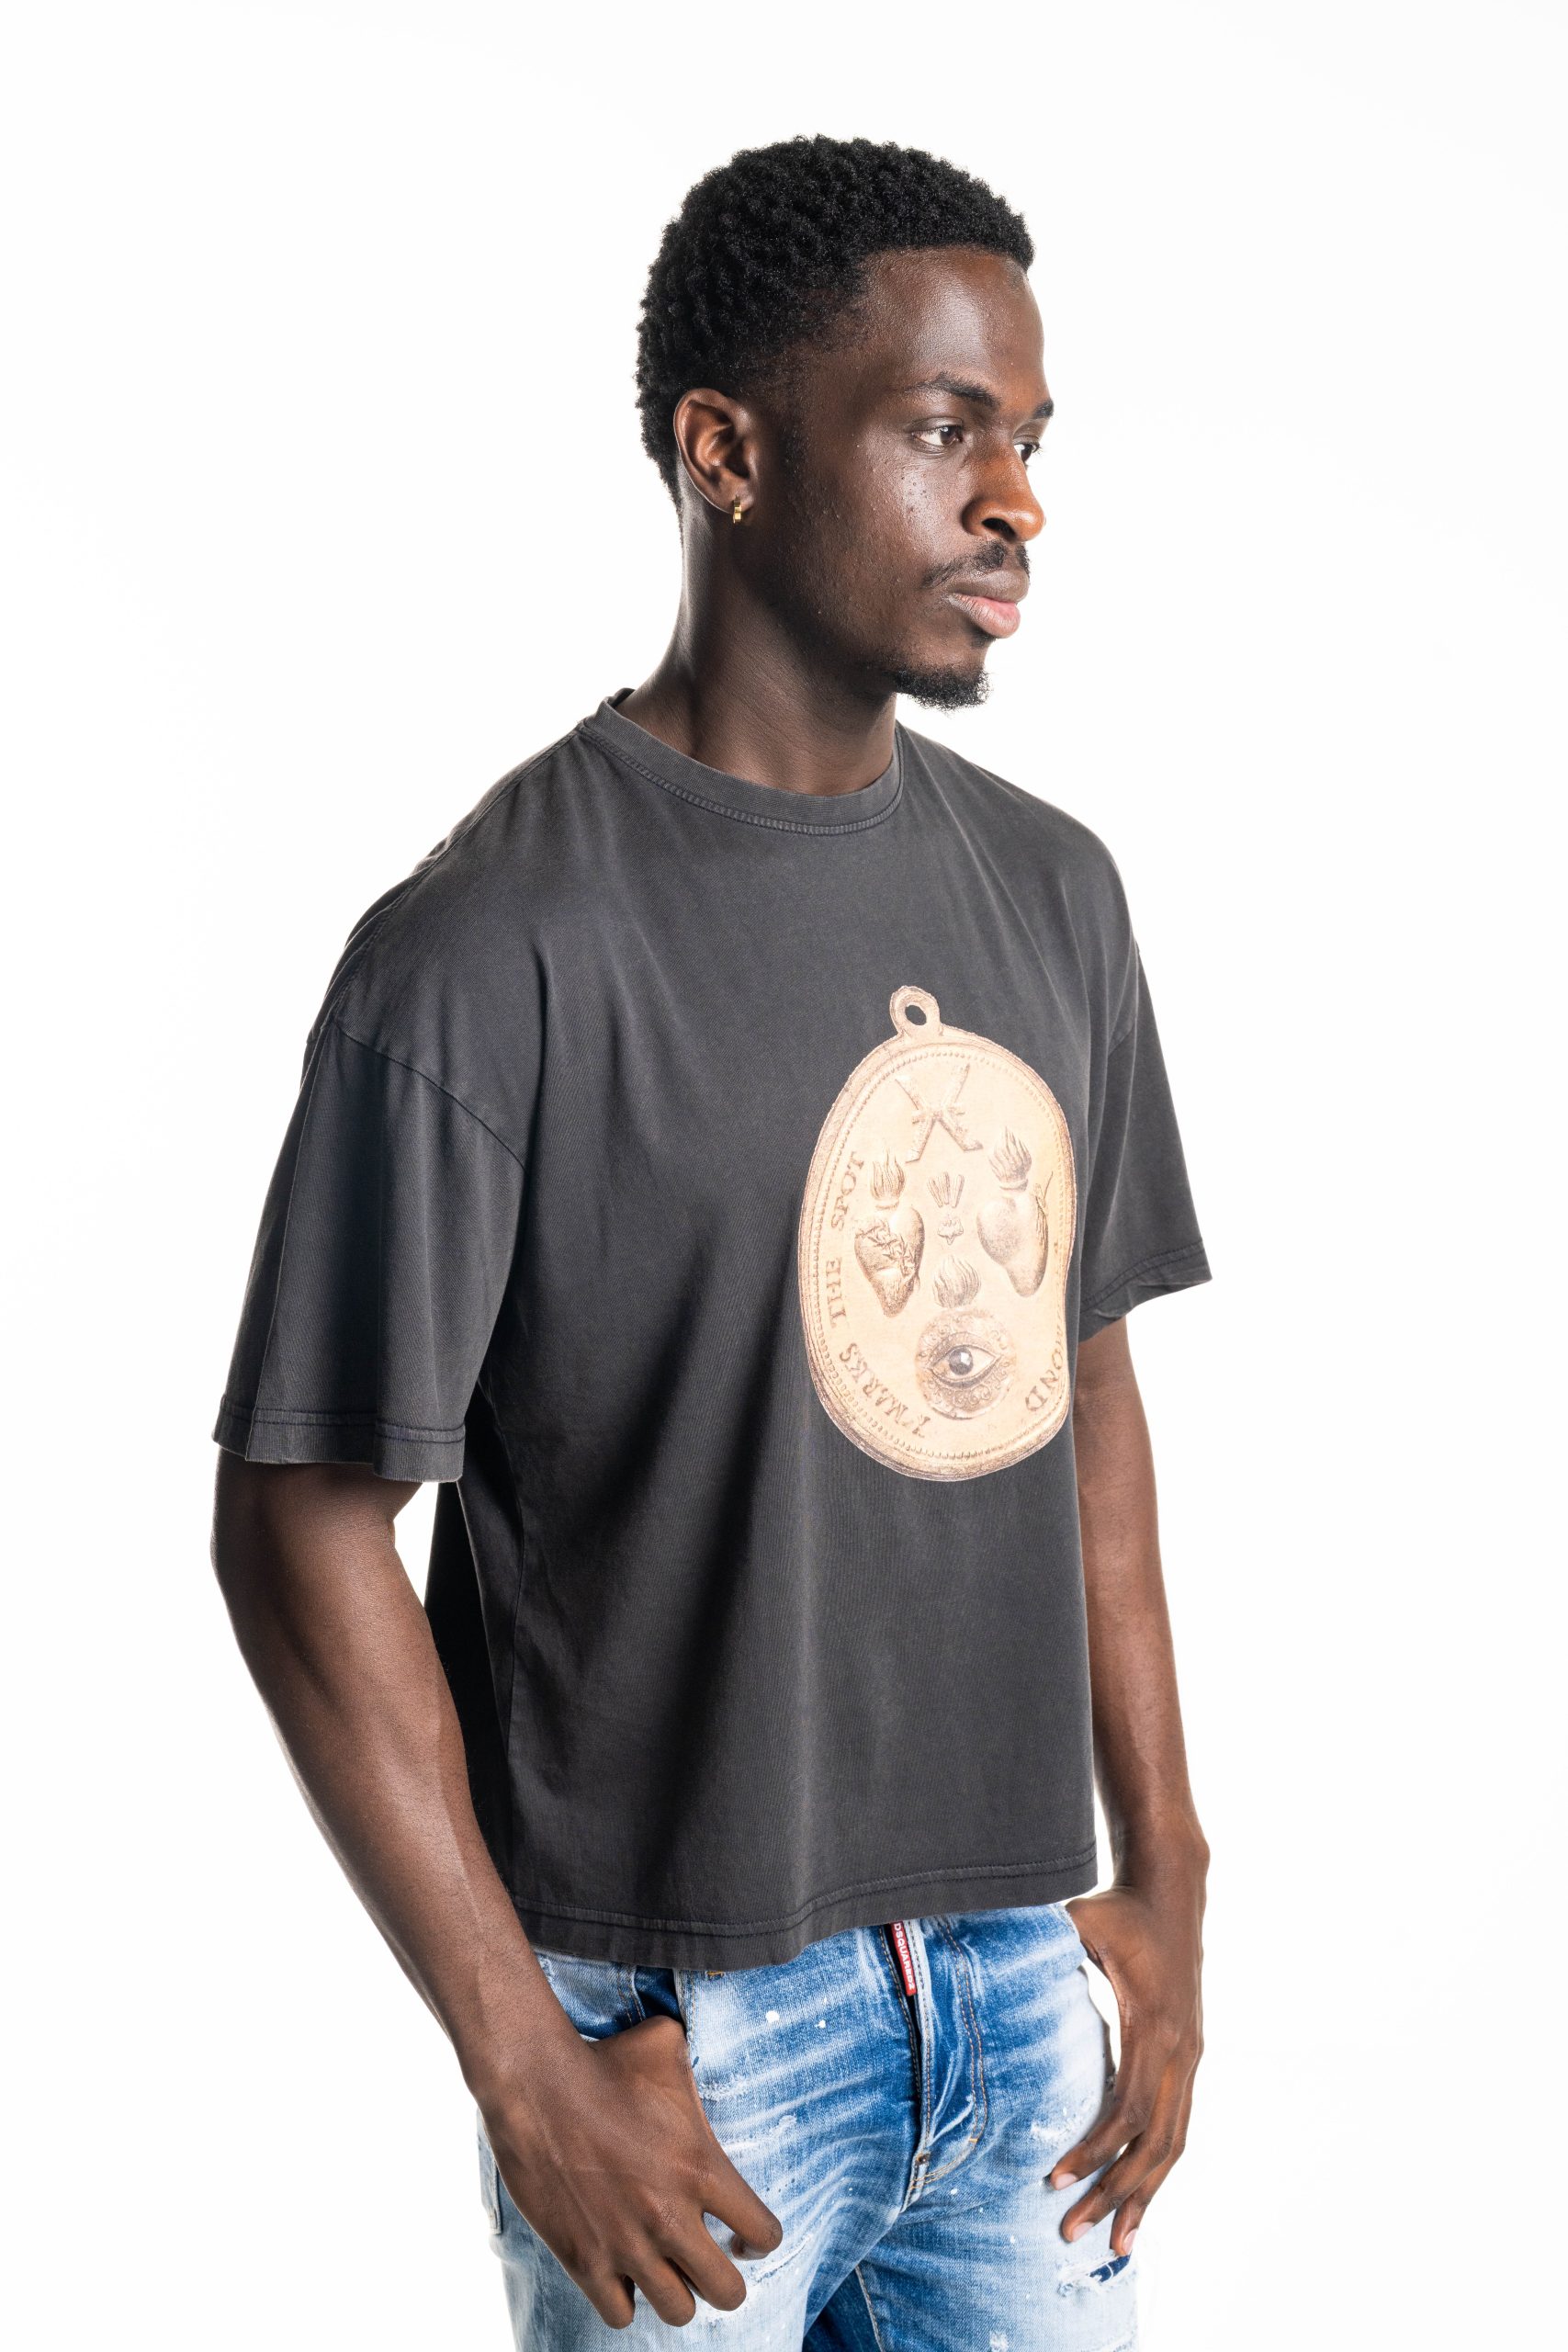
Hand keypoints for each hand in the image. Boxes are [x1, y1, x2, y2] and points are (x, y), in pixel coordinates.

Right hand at [483, 2012, 783, 2328]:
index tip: (742, 2237)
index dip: (759, 2241)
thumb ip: (697, 2063)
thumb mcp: (666, 2045)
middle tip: (708, 2261)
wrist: (535, 2085)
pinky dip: (626, 2301)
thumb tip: (709, 2047)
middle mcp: (671, 2216)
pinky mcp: (585, 2261)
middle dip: (725, 2280)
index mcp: (701, 2168)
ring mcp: (627, 2245)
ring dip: (677, 2293)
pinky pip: (621, 2315)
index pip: (763, 2234)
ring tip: (665, 2269)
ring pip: (678, 2311)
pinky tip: (622, 2273)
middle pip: (727, 2292)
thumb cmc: (604, 2060)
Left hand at [1049, 1864, 1205, 2257]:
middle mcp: (1181, 2052)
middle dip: (1113, 2193)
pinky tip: (1141, 2201)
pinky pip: (1179, 2128)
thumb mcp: (1080, 1922)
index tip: (1053, 2178)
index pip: (1125, 2110)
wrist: (1173, 1892)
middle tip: (1071, 2231)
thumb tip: (983, 1954)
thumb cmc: (1118, 1907)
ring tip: (1116, 2245)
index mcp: (1154, 2026)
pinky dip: (1160, 2171)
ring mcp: (1191, 2059)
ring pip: (1173, 2147)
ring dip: (1144, 2197)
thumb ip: (1042, 1945)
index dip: (1093, 2151)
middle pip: (1152, 2145)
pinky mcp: (1190, 2061)